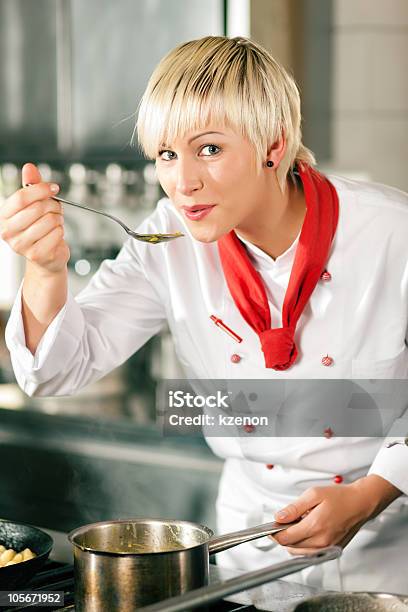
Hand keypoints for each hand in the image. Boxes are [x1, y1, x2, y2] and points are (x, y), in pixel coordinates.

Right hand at [0, 163, 68, 274]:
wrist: (45, 256)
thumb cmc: (38, 227)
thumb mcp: (33, 204)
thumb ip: (31, 185)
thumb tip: (29, 167)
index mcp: (4, 216)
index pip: (21, 197)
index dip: (40, 190)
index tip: (53, 188)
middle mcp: (8, 231)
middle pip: (37, 208)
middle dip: (53, 205)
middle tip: (56, 208)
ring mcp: (21, 245)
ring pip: (49, 221)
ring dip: (58, 219)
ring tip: (54, 223)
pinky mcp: (36, 254)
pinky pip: (57, 234)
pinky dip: (61, 231)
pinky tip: (55, 234)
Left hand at [271, 475, 400, 554]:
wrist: (361, 504)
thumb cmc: (340, 497)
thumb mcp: (313, 494)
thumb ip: (294, 508)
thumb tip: (279, 517)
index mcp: (315, 526)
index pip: (286, 538)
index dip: (275, 533)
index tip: (272, 527)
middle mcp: (321, 541)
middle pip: (291, 547)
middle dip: (284, 536)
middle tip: (286, 522)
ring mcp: (327, 548)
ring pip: (300, 553)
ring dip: (293, 542)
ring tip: (299, 525)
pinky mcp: (332, 551)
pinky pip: (311, 553)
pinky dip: (304, 546)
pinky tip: (308, 532)